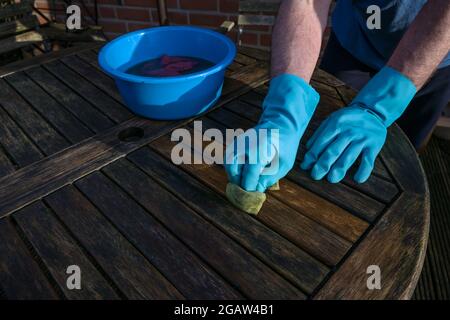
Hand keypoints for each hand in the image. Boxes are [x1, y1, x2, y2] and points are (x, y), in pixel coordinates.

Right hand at [224, 74, 319, 191]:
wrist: (282, 123)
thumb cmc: (285, 146)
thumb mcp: (284, 164)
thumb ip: (269, 178)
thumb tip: (256, 190)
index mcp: (261, 148)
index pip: (250, 173)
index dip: (249, 186)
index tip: (252, 194)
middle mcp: (247, 144)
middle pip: (233, 167)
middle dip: (238, 182)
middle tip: (245, 190)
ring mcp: (240, 141)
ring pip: (228, 163)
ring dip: (233, 175)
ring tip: (243, 183)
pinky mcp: (236, 142)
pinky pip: (229, 158)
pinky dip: (233, 168)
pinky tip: (242, 174)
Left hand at [301, 106, 386, 182]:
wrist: (372, 112)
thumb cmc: (347, 119)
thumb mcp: (332, 119)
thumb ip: (320, 133)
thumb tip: (308, 149)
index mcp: (335, 125)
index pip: (321, 143)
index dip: (312, 156)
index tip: (305, 167)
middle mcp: (348, 132)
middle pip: (333, 151)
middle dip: (322, 165)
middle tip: (315, 175)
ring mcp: (361, 139)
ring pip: (348, 157)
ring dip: (339, 169)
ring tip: (331, 179)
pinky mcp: (373, 146)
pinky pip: (368, 160)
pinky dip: (363, 171)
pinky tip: (357, 179)